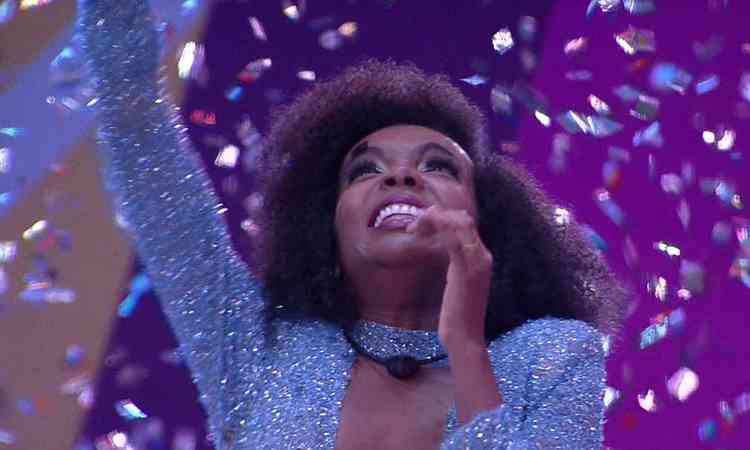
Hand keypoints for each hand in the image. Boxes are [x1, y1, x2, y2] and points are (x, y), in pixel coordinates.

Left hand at [406, 205, 493, 349]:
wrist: (465, 336)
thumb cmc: (458, 313)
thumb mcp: (458, 281)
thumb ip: (458, 263)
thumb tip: (447, 248)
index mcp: (482, 257)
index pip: (466, 224)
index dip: (443, 218)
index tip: (422, 223)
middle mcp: (483, 255)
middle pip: (462, 219)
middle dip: (436, 215)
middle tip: (414, 224)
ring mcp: (477, 261)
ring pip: (457, 224)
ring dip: (432, 220)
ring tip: (412, 228)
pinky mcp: (465, 270)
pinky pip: (452, 240)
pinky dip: (436, 229)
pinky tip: (418, 232)